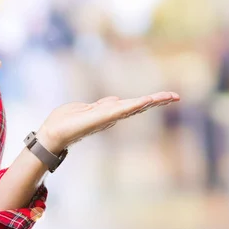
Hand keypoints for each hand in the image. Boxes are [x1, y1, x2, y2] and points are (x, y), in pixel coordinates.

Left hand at [36, 92, 179, 152]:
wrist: (52, 133)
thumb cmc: (65, 122)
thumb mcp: (86, 108)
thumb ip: (102, 105)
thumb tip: (117, 99)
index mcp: (108, 112)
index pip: (132, 104)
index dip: (149, 101)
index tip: (167, 96)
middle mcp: (111, 116)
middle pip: (138, 106)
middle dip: (157, 101)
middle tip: (176, 96)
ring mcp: (107, 117)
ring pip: (133, 107)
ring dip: (151, 101)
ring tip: (167, 96)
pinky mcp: (101, 118)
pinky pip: (120, 110)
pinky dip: (134, 105)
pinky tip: (146, 101)